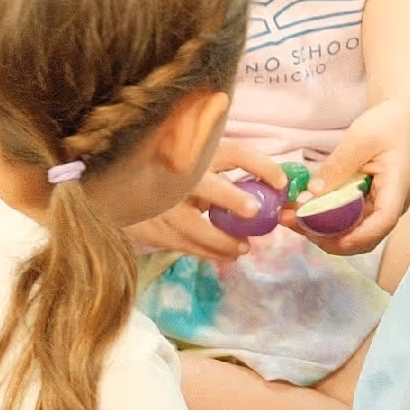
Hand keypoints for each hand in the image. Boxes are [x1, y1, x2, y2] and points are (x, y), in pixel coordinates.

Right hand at [126, 142, 279, 263]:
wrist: (127, 190)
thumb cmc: (177, 177)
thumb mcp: (201, 165)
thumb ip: (228, 173)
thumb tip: (277, 191)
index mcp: (199, 154)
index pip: (236, 154)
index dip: (261, 167)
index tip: (282, 184)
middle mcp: (179, 176)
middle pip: (206, 185)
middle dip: (230, 198)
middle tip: (253, 212)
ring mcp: (163, 204)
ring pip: (194, 226)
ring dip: (223, 240)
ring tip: (244, 248)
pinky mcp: (153, 227)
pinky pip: (185, 244)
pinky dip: (209, 253)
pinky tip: (227, 256)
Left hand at [298, 103, 409, 255]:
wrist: (403, 116)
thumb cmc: (389, 124)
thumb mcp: (361, 139)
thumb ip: (338, 165)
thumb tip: (313, 193)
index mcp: (397, 190)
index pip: (381, 223)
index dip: (354, 237)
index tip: (321, 237)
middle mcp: (391, 205)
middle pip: (363, 237)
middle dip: (326, 237)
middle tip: (291, 222)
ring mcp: (379, 206)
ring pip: (351, 231)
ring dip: (321, 229)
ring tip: (289, 216)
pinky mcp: (367, 202)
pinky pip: (347, 218)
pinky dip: (324, 218)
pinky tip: (302, 209)